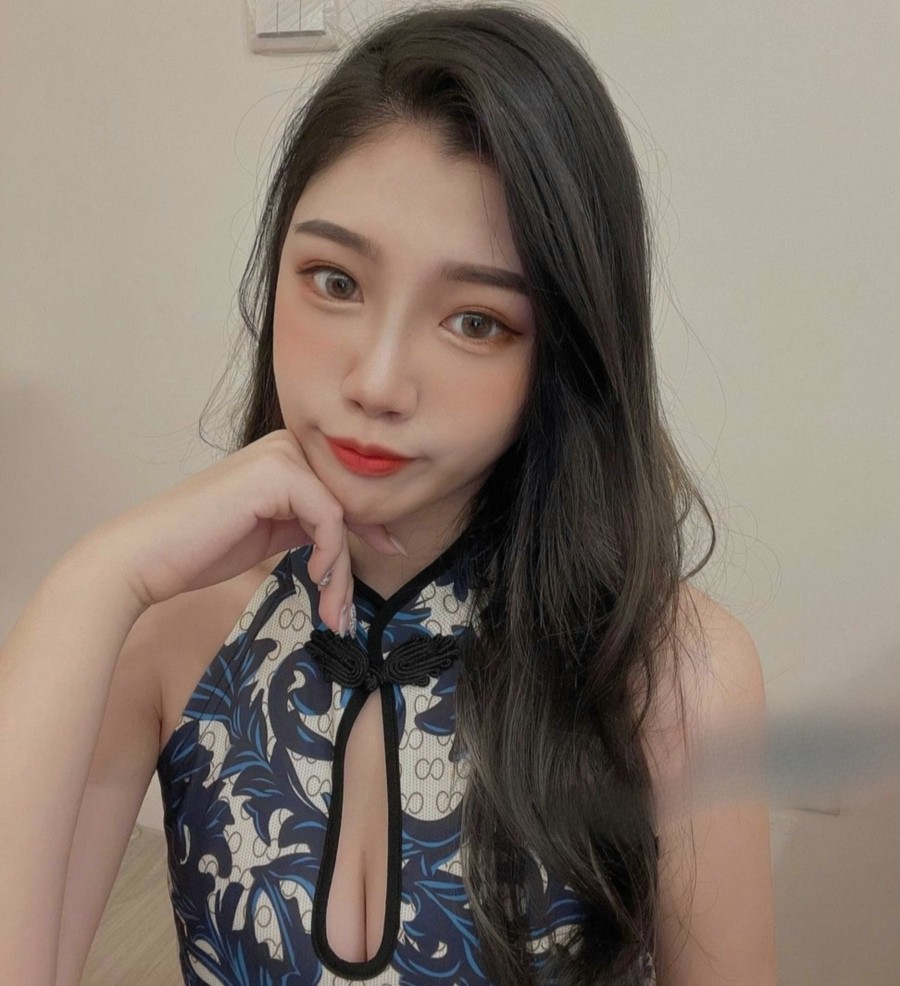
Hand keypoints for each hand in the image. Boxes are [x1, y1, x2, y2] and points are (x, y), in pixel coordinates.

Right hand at [81, 429, 401, 631]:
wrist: (146, 558)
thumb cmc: (198, 550)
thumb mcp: (270, 532)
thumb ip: (306, 522)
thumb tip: (354, 532)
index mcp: (283, 456)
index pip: (341, 493)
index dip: (367, 528)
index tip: (387, 555)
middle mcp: (285, 446)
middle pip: (346, 504)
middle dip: (351, 561)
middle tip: (344, 612)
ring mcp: (280, 455)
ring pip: (340, 516)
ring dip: (340, 573)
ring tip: (332, 612)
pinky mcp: (277, 474)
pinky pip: (328, 518)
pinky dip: (329, 555)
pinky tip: (314, 579)